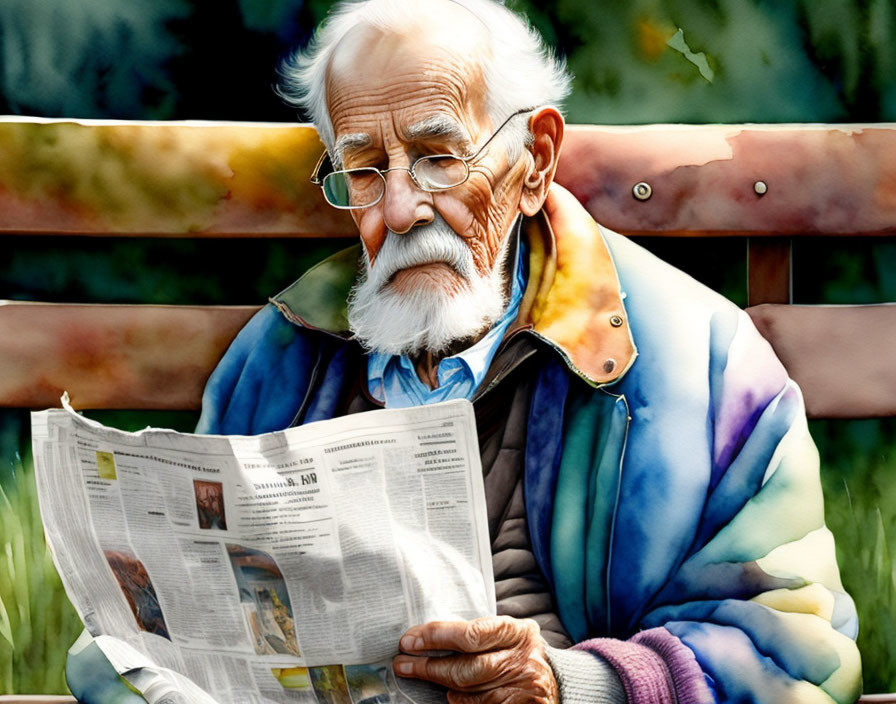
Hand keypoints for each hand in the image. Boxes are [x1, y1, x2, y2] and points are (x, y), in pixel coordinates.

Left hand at [393, 615, 557, 703]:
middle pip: (466, 667)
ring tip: (423, 675)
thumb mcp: (507, 634)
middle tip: (404, 663)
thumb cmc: (519, 652)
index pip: (470, 634)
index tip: (410, 641)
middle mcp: (521, 659)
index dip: (437, 637)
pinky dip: (462, 702)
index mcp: (516, 631)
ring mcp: (522, 687)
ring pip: (469, 691)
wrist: (557, 681)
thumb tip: (429, 636)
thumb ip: (478, 633)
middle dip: (429, 667)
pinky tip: (452, 696)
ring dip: (442, 685)